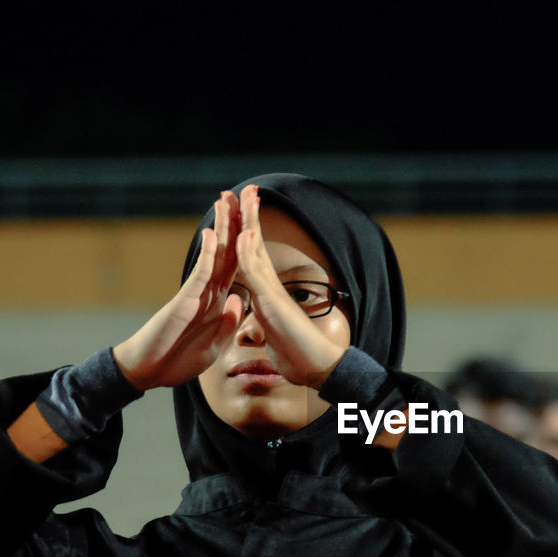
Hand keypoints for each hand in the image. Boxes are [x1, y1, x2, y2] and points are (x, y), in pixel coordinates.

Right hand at [113, 192, 242, 389]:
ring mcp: (195, 294)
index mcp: (218, 302)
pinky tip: (214, 235)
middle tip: (243, 194)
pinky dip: (208, 255)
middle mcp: (208, 292)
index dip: (247, 244)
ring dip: (222, 228)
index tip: (256, 220)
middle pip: (227, 252)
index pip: (236, 266)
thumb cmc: (177, 359)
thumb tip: (239, 299)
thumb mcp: (214, 344)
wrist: (148, 372)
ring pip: (214, 256)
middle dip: (235, 223)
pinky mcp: (184, 301)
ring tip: (226, 200)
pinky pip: (200, 275)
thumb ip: (227, 322)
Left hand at [233, 185, 346, 388]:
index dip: (245, 233)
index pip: (251, 257)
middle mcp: (269, 287)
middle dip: (248, 215)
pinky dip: (250, 252)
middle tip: (244, 189)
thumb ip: (269, 322)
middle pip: (254, 244)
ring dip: (249, 222)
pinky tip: (245, 232)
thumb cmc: (299, 354)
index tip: (240, 211)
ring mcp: (271, 292)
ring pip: (256, 250)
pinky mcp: (272, 303)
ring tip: (244, 196)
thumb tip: (266, 322)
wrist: (317, 367)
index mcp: (266, 293)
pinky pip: (257, 274)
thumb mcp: (275, 334)